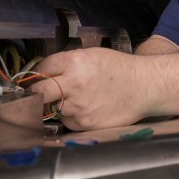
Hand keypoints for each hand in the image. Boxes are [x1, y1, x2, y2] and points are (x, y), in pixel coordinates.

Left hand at [26, 47, 150, 130]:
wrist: (144, 87)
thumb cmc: (120, 69)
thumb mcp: (91, 55)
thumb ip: (66, 63)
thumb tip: (43, 73)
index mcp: (74, 63)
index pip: (42, 69)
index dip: (37, 74)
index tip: (35, 79)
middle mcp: (74, 85)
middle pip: (38, 93)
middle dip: (35, 94)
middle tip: (35, 95)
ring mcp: (79, 107)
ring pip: (53, 109)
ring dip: (58, 106)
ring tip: (77, 99)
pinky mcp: (86, 124)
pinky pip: (68, 122)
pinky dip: (72, 117)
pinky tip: (88, 108)